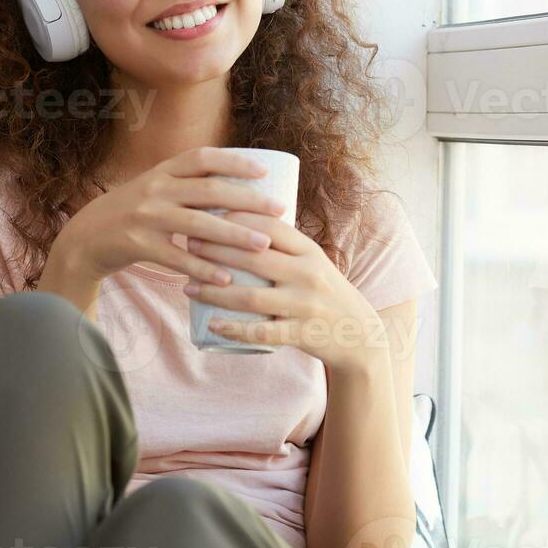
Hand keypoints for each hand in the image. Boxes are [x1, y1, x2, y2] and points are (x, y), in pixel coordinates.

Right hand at [57, 147, 289, 286]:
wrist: (84, 238)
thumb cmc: (129, 214)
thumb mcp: (153, 189)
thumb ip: (185, 186)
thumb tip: (235, 188)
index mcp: (161, 171)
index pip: (202, 157)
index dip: (235, 162)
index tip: (264, 172)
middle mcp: (155, 189)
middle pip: (208, 190)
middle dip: (247, 200)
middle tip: (279, 211)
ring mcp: (145, 217)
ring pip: (197, 225)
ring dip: (234, 235)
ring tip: (263, 245)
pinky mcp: (138, 245)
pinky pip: (177, 258)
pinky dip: (203, 268)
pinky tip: (226, 278)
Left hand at [183, 212, 386, 374]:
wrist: (359, 335)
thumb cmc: (325, 293)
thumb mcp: (312, 262)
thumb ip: (283, 245)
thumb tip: (236, 219)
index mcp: (310, 251)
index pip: (270, 225)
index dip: (237, 217)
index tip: (207, 212)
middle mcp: (308, 274)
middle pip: (254, 257)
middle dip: (215, 249)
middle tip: (188, 243)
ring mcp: (305, 305)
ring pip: (251, 296)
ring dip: (214, 292)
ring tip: (188, 287)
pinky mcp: (301, 334)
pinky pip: (261, 332)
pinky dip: (234, 329)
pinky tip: (212, 325)